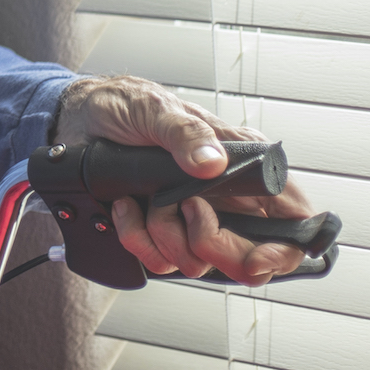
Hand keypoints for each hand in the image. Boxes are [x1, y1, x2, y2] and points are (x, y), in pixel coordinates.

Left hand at [54, 75, 317, 286]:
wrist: (77, 119)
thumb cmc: (125, 105)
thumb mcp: (155, 110)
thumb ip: (185, 133)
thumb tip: (212, 162)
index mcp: (240, 166)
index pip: (292, 219)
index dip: (286, 249)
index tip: (258, 258)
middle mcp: (224, 199)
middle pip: (249, 259)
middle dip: (215, 245)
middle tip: (187, 211)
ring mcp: (191, 220)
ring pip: (198, 264)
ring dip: (166, 236)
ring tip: (148, 199)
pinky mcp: (159, 232)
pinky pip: (158, 261)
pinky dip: (137, 238)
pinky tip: (126, 207)